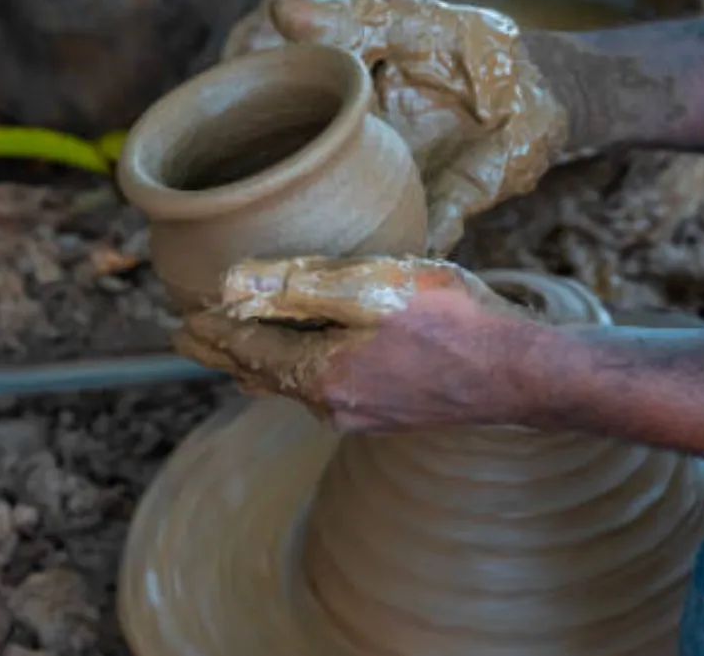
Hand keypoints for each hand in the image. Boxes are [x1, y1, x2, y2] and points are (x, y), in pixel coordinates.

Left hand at [172, 255, 539, 430]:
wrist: (522, 373)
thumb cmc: (454, 323)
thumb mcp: (372, 289)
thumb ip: (299, 288)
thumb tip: (234, 288)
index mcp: (321, 377)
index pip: (247, 352)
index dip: (212, 333)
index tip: (182, 322)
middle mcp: (334, 406)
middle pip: (262, 375)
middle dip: (225, 353)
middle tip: (190, 338)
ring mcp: (363, 415)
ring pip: (294, 385)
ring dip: (260, 363)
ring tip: (237, 347)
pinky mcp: (389, 412)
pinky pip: (325, 389)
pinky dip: (298, 369)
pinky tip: (308, 358)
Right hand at [261, 0, 571, 254]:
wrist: (546, 81)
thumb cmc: (471, 46)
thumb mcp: (409, 25)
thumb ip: (348, 24)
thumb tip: (277, 11)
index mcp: (346, 116)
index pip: (290, 137)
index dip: (252, 158)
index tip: (215, 176)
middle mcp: (366, 159)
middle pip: (317, 196)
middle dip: (286, 223)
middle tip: (246, 247)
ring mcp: (407, 184)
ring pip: (365, 228)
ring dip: (343, 250)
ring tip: (306, 274)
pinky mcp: (453, 201)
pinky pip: (427, 235)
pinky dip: (411, 252)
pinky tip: (388, 274)